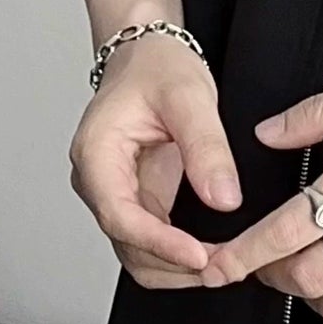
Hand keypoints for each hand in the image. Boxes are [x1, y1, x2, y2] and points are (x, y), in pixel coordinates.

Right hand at [70, 33, 241, 286]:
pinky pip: (153, 242)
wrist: (147, 55)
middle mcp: (98, 181)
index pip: (120, 216)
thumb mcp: (189, 96)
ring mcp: (116, 194)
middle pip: (127, 245)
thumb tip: (224, 199)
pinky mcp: (137, 200)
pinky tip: (214, 254)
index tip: (198, 256)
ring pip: (137, 254)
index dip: (159, 243)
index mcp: (97, 154)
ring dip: (177, 268)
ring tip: (225, 265)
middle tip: (225, 267)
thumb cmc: (156, 66)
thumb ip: (206, 147)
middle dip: (174, 264)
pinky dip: (180, 256)